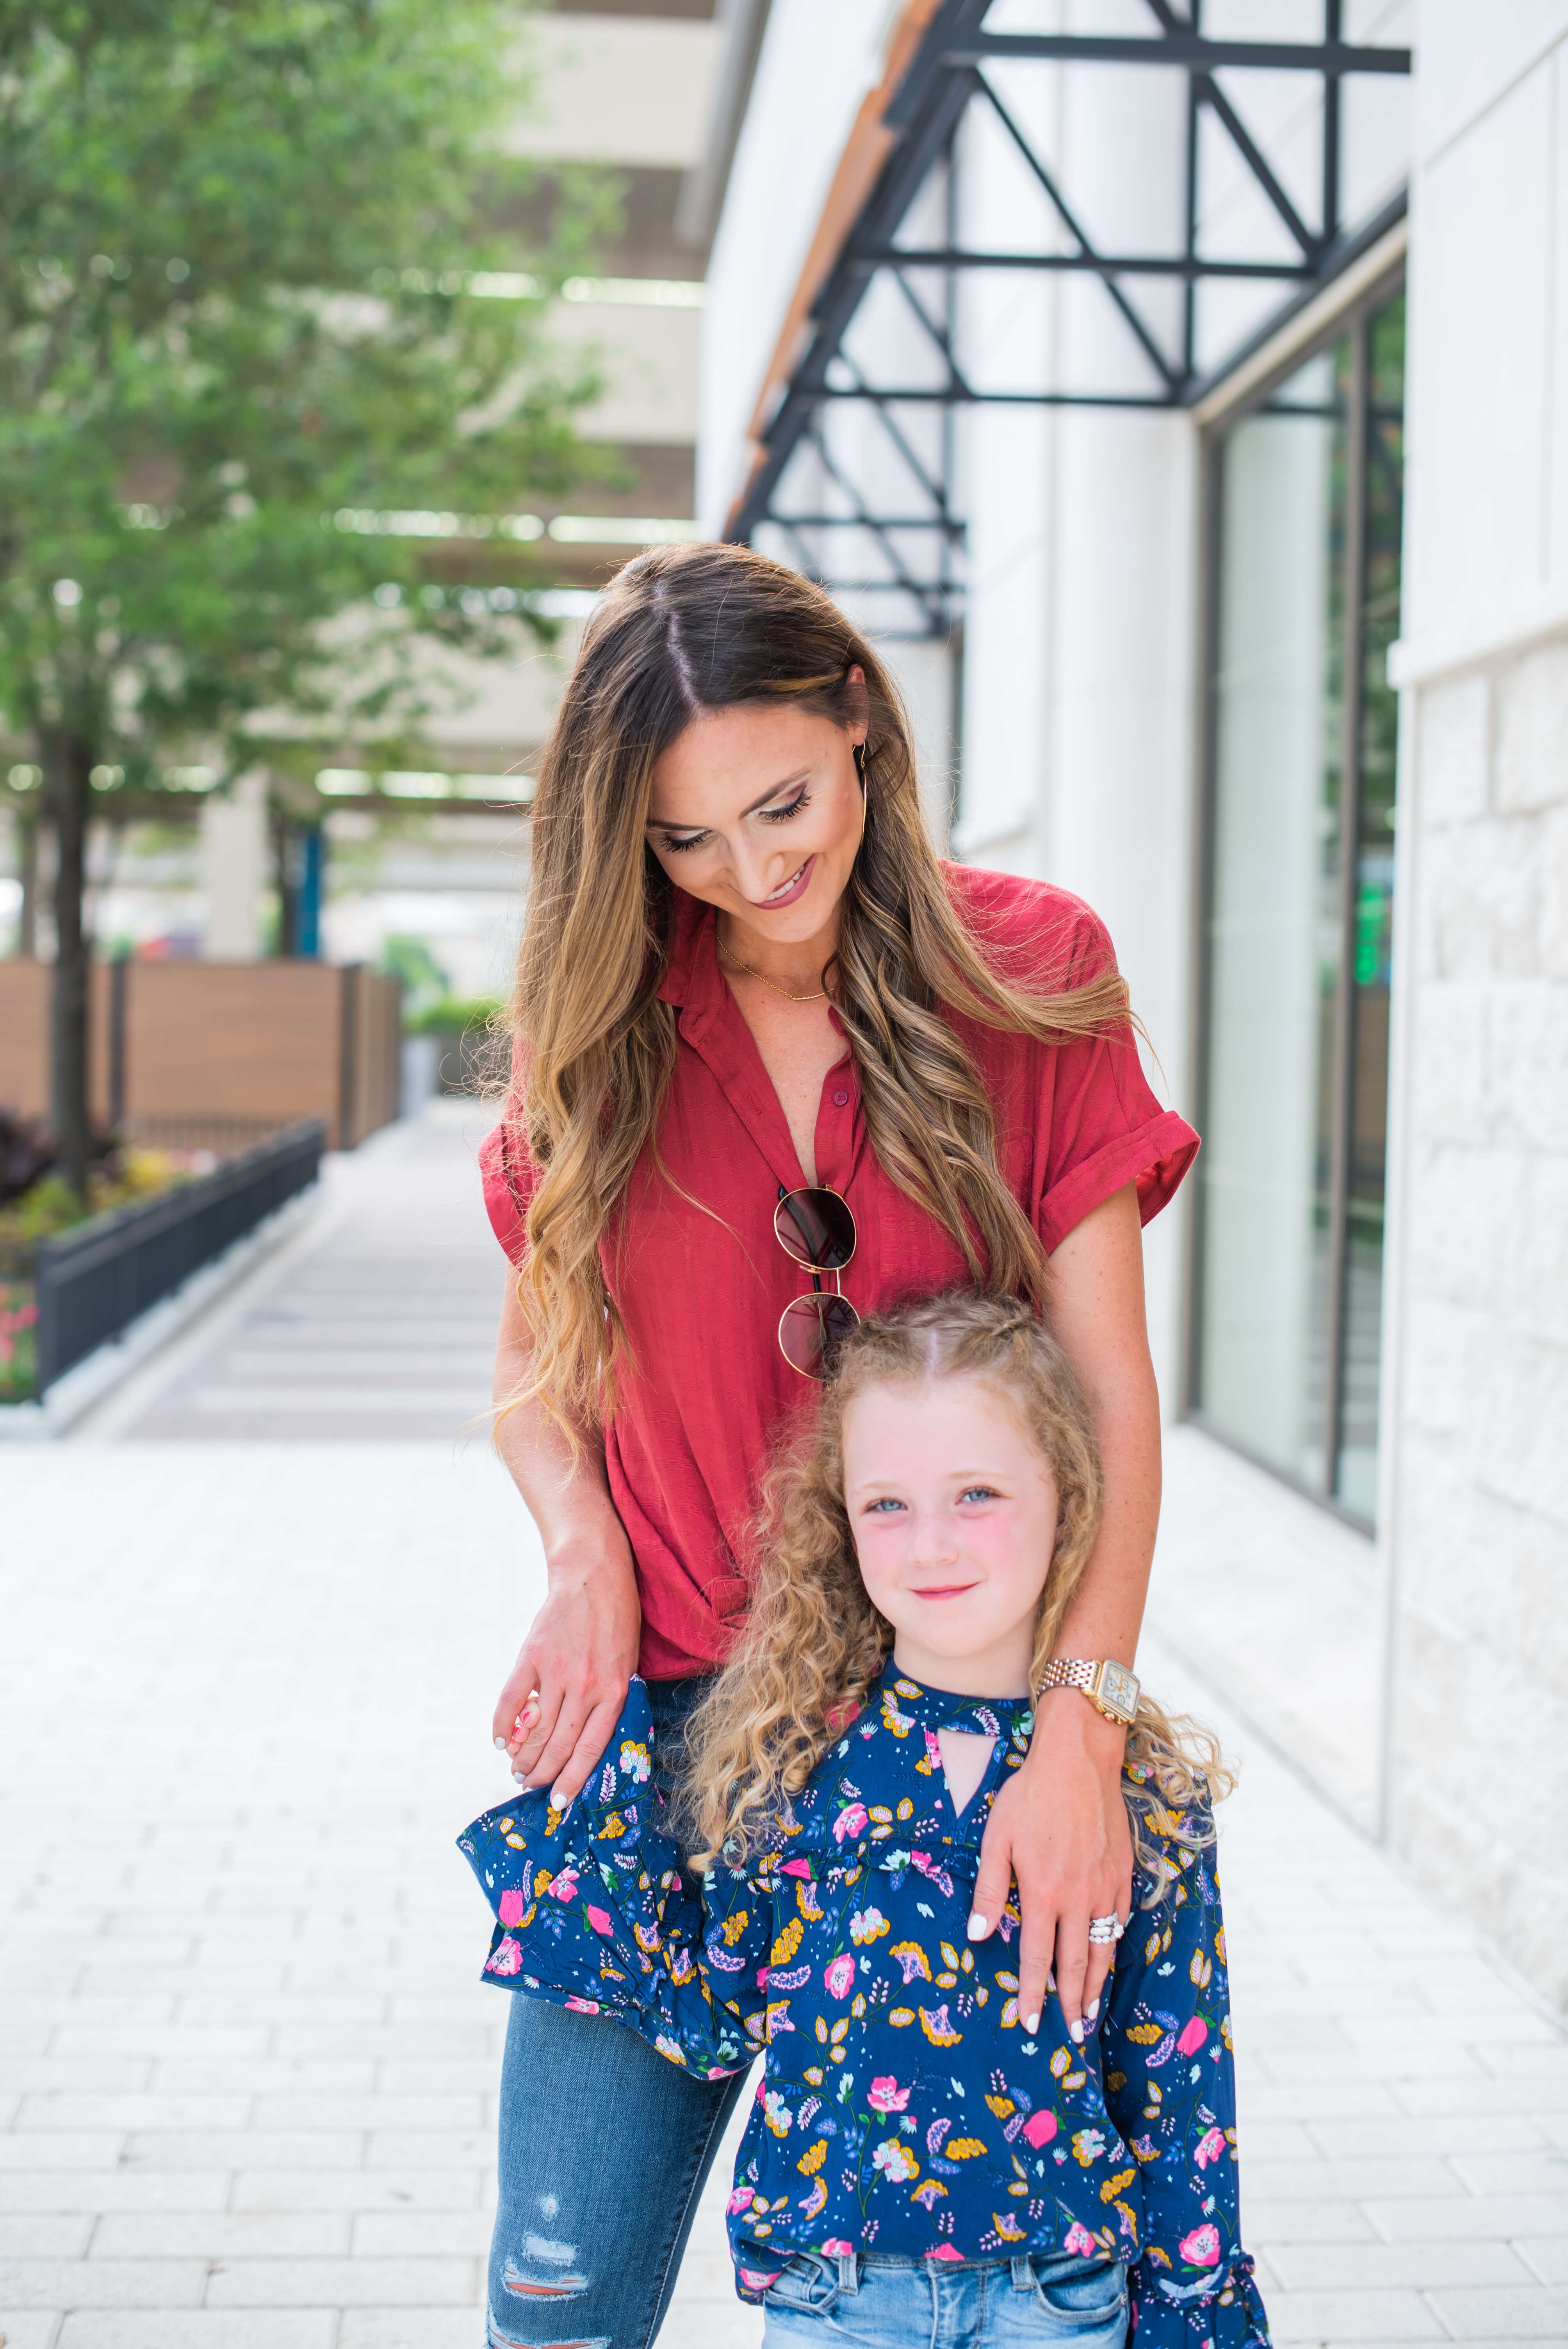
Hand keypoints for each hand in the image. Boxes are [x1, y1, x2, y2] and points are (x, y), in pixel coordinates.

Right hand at [490, 1520, 641, 1806]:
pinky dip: (502, 1724)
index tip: (560, 1801)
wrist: (595, 1573)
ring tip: (518, 1771)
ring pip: (534, 1729)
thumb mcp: (628, 1662)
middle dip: (544, 1774)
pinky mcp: (533, 1656)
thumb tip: (588, 1738)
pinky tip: (501, 1741)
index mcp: (614, 1690)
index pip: (590, 1748)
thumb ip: (610, 1699)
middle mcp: (586, 1685)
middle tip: (533, 1787)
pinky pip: (511, 1699)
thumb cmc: (618, 1620)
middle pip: (558, 1745)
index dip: (573, 1779)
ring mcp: (556, 1671)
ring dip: (523, 1757)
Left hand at [969, 1688, 1132, 2042]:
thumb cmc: (1030, 1796)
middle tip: (1071, 2034)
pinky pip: (1120, 1921)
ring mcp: (1106, 1887)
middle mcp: (1079, 1898)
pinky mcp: (1123, 1873)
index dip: (1033, 1994)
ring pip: (1104, 1949)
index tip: (1030, 2023)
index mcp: (1044, 1893)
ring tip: (1091, 2013)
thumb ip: (989, 1892)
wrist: (1079, 1759)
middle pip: (1076, 1964)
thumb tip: (977, 1938)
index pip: (1038, 1958)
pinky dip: (1114, 1946)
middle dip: (1071, 2004)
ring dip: (1097, 1985)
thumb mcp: (996, 1839)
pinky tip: (1107, 1957)